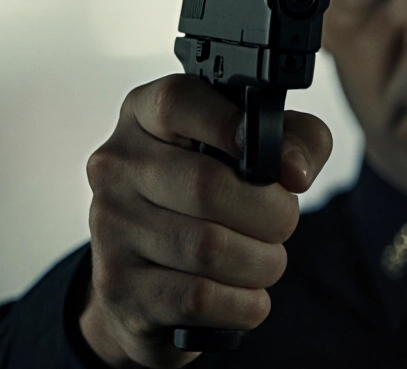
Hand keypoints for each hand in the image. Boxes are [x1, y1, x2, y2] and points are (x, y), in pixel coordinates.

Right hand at [79, 73, 332, 367]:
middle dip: (271, 213)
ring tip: (264, 260)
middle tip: (283, 223)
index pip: (176, 102)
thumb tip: (295, 169)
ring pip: (209, 248)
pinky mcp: (119, 287)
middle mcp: (116, 166)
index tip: (267, 154)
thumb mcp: (259, 155)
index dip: (228, 122)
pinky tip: (245, 295)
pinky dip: (242, 302)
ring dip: (261, 262)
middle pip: (207, 186)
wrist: (150, 287)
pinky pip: (200, 297)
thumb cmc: (213, 204)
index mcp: (144, 117)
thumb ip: (297, 141)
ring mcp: (110, 228)